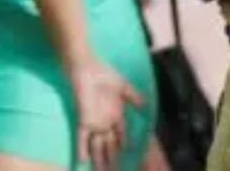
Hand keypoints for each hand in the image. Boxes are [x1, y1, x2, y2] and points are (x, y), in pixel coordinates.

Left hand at [69, 56, 145, 170]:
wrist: (88, 68)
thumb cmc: (105, 74)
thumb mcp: (123, 86)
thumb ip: (134, 97)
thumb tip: (146, 106)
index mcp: (116, 115)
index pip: (121, 134)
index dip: (123, 144)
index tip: (127, 153)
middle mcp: (106, 122)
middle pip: (110, 145)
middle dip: (112, 158)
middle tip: (114, 170)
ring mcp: (95, 123)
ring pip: (97, 146)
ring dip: (99, 159)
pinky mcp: (84, 120)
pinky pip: (82, 138)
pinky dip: (82, 150)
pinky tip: (82, 161)